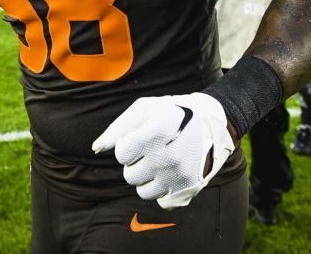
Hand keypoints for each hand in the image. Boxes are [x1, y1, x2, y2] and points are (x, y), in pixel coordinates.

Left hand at [91, 92, 234, 209]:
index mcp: (156, 133)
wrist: (214, 121)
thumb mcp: (145, 109)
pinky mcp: (190, 188)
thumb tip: (96, 148)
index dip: (127, 145)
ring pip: (143, 192)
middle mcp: (168, 157)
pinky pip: (162, 202)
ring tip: (159, 162)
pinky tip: (170, 174)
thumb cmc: (172, 111)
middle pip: (130, 175)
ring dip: (146, 178)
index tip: (140, 137)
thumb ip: (117, 129)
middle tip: (152, 149)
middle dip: (136, 162)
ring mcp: (180, 175)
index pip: (121, 154)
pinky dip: (162, 190)